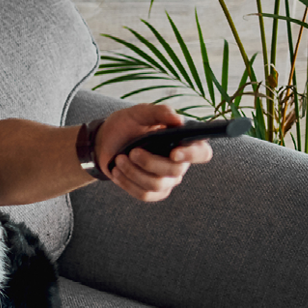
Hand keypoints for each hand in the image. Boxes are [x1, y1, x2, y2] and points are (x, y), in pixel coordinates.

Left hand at [97, 103, 213, 201]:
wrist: (105, 140)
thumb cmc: (127, 124)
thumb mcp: (140, 113)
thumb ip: (160, 112)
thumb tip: (179, 120)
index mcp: (182, 142)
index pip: (202, 152)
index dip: (192, 155)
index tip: (174, 152)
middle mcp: (179, 163)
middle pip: (175, 171)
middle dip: (150, 162)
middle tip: (132, 152)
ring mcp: (167, 179)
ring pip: (157, 185)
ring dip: (134, 172)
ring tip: (120, 159)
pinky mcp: (152, 191)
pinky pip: (145, 195)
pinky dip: (127, 183)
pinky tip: (117, 171)